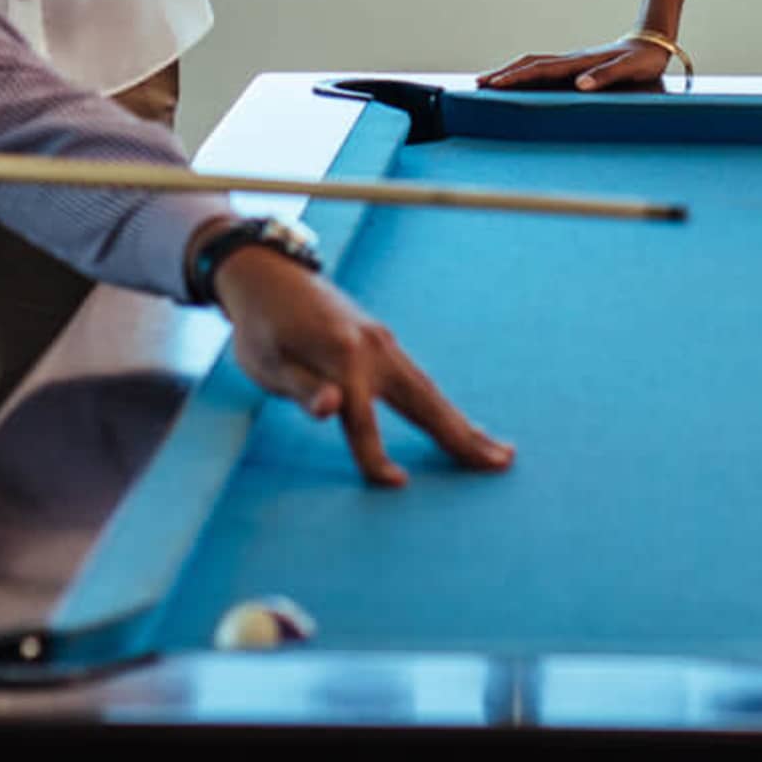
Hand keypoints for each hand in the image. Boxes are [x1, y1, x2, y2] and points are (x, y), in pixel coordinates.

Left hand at [212, 248, 512, 487]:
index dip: (375, 458)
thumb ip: (300, 388)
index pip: (363, 422)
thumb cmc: (260, 327)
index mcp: (342, 357)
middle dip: (462, 436)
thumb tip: (330, 409)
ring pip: (431, 391)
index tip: (396, 486)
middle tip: (501, 463)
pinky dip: (446, 405)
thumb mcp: (265, 363)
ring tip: (497, 450)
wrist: (268, 275)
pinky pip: (422, 380)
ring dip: (464, 423)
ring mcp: (384, 343)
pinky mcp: (383, 341)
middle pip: (424, 402)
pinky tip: (458, 421)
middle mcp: (374, 349)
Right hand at [480, 34, 676, 93]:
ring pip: (534, 65)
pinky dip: (525, 75)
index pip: (539, 69)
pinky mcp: (575, 67)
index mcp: (578, 62)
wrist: (652, 43)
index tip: (494, 84)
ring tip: (489, 83)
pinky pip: (544, 71)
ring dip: (511, 72)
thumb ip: (605, 76)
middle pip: (528, 64)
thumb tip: (579, 85)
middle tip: (478, 84)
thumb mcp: (629, 69)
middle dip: (503, 73)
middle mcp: (570, 61)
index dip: (515, 77)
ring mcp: (571, 63)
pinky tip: (520, 83)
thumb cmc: (643, 59)